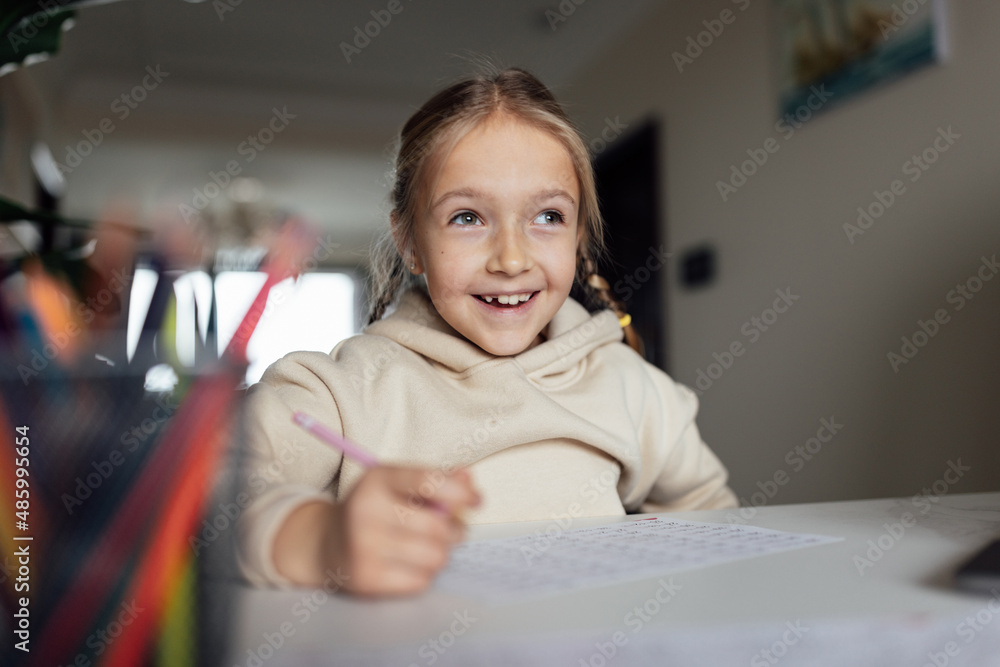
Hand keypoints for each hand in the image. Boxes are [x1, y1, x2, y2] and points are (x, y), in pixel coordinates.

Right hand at [274, 467, 480, 595]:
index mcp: (377, 479)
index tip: (475, 500)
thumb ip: (437, 479)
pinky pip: (420, 581)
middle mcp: (366, 510)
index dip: (460, 492)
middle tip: (448, 530)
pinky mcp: (366, 578)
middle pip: (438, 527)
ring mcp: (363, 547)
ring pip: (435, 557)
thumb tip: (469, 480)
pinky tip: (409, 564)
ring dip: (440, 554)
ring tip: (428, 547)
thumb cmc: (375, 509)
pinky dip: (424, 574)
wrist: (326, 543)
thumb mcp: (398, 484)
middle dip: (453, 530)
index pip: (427, 481)